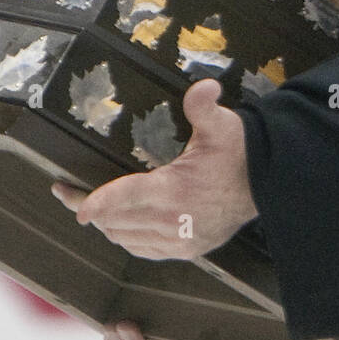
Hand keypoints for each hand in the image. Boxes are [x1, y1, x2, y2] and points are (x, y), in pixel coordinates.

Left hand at [51, 80, 257, 260]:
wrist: (269, 183)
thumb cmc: (241, 151)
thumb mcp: (222, 125)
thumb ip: (204, 107)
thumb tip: (204, 88)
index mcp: (175, 190)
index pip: (124, 199)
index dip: (95, 202)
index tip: (73, 202)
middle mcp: (174, 221)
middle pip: (117, 222)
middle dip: (90, 209)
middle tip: (69, 194)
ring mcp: (181, 240)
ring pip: (128, 239)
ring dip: (109, 225)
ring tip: (93, 209)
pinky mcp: (189, 249)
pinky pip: (146, 251)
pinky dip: (128, 240)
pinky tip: (122, 227)